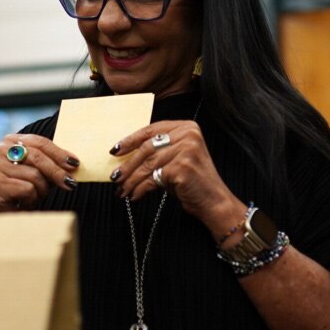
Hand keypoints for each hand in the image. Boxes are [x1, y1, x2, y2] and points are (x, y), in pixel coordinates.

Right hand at [0, 135, 77, 211]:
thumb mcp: (38, 172)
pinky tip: (24, 202)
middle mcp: (0, 150)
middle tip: (70, 182)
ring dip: (42, 189)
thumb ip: (50, 163)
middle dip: (57, 171)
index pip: (40, 142)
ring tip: (35, 196)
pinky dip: (32, 198)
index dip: (58, 153)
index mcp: (11, 141)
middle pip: (38, 157)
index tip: (74, 163)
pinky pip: (27, 189)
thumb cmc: (22, 191)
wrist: (4, 215)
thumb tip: (72, 163)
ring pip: (34, 175)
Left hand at [110, 122, 237, 233]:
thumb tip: (124, 156)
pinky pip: (153, 178)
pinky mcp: (182, 167)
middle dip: (127, 165)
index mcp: (187, 127)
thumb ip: (157, 151)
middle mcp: (188, 135)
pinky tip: (135, 196)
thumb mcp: (176, 159)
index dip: (130, 140)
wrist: (214, 202)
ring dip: (131, 180)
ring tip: (122, 190)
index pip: (152, 130)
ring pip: (148, 164)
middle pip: (147, 148)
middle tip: (115, 177)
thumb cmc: (193, 182)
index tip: (115, 151)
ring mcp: (186, 150)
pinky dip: (141, 189)